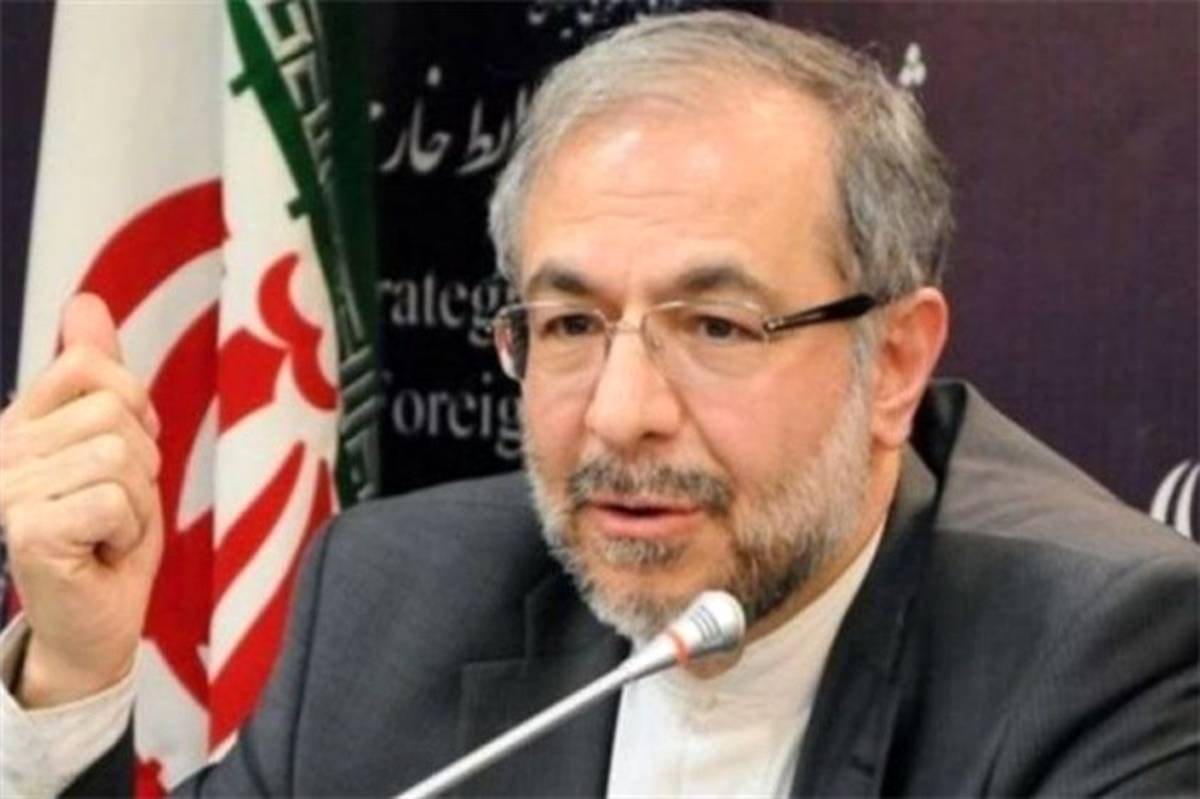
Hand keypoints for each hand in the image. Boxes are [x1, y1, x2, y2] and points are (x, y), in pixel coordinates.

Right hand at [0, 294, 163, 706]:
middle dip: (142, 464)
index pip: (91, 365)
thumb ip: (99, 376)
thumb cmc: (107, 533)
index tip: (124, 457)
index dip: (134, 408)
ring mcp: (7, 487)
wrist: (94, 617)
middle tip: (115, 507)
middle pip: (116, 413)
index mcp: (20, 420)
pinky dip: (129, 529)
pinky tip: (101, 551)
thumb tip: (85, 300)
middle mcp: (3, 447)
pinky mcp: (25, 528)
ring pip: (120, 456)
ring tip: (108, 529)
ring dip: (138, 502)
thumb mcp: (115, 443)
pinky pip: (117, 499)